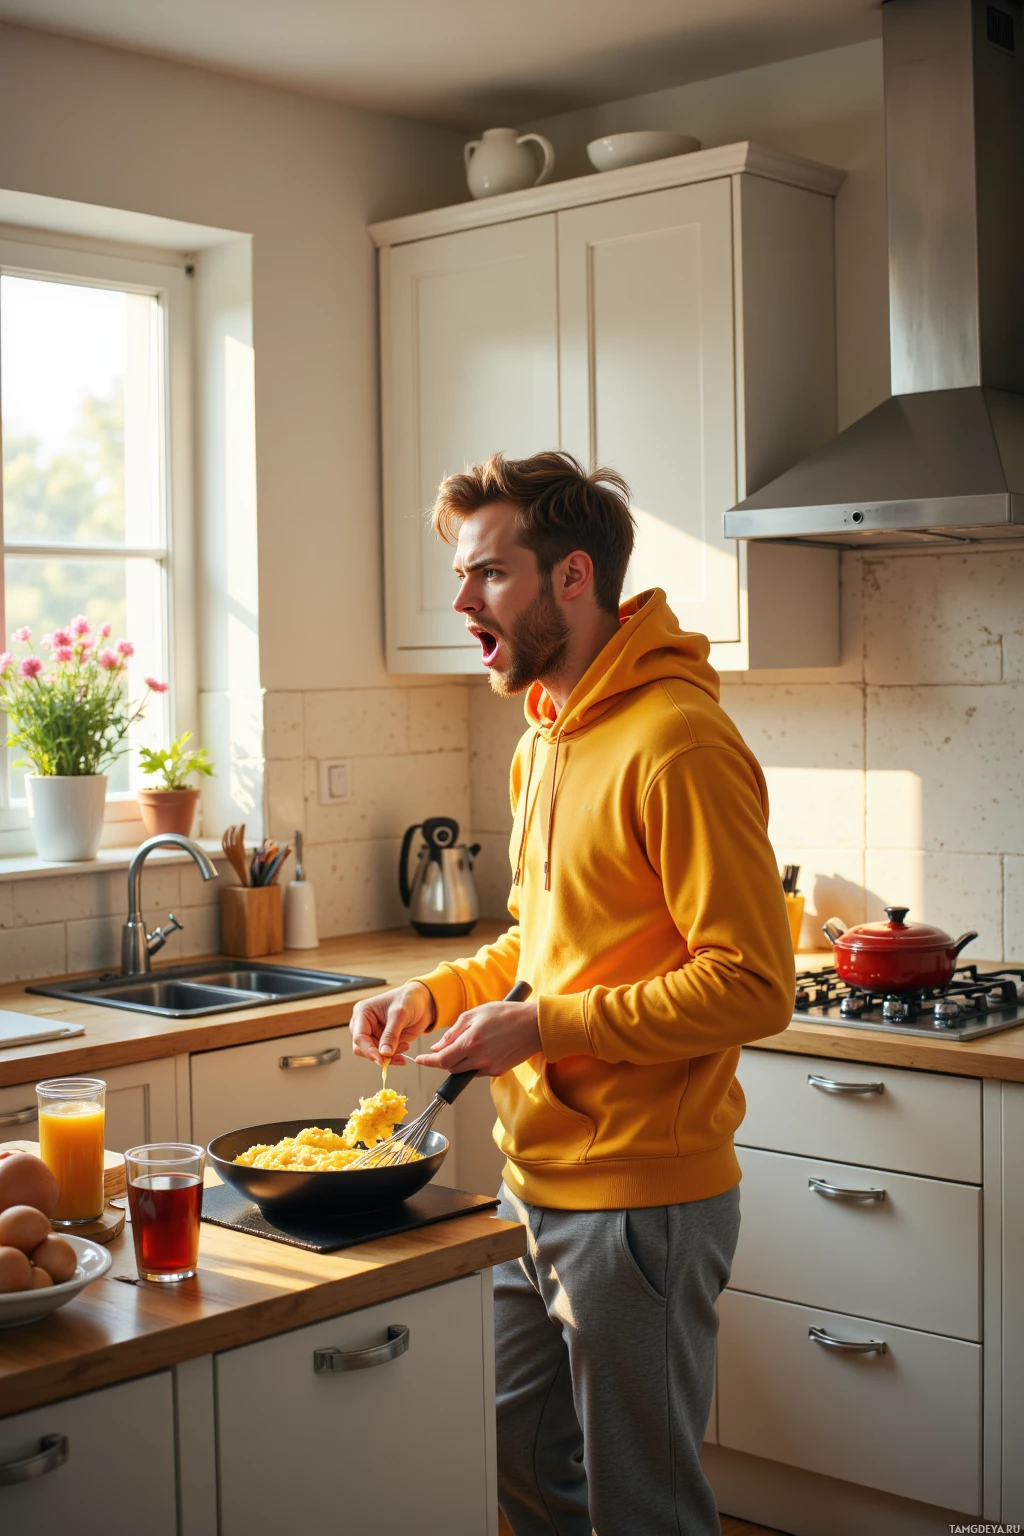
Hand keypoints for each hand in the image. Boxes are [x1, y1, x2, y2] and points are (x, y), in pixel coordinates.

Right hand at [350, 982, 436, 1067]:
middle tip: (396, 1056)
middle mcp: (364, 1024)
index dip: (368, 1051)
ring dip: (389, 1056)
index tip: (381, 1061)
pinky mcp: (382, 1041)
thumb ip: (391, 1034)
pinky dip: (393, 1057)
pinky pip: (383, 1055)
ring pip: (373, 1054)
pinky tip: (404, 1050)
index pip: (359, 1036)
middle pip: (362, 1048)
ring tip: (405, 1046)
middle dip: (379, 1055)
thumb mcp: (400, 1015)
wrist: (422, 1002)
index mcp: (363, 1012)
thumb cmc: (409, 999)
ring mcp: (373, 1033)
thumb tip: (384, 1053)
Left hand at [417, 1000, 540, 1077]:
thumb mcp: (475, 1014)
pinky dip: (474, 1063)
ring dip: (459, 1061)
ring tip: (470, 1043)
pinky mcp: (498, 1071)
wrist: (534, 1025)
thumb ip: (453, 1032)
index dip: (427, 1062)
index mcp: (470, 1043)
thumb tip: (438, 1047)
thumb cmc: (506, 1014)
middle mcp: (478, 1059)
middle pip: (450, 1068)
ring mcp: (489, 1067)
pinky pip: (478, 1071)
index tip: (419, 1060)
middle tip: (446, 1048)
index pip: (441, 1060)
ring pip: (464, 1070)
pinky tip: (484, 1048)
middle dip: (444, 1059)